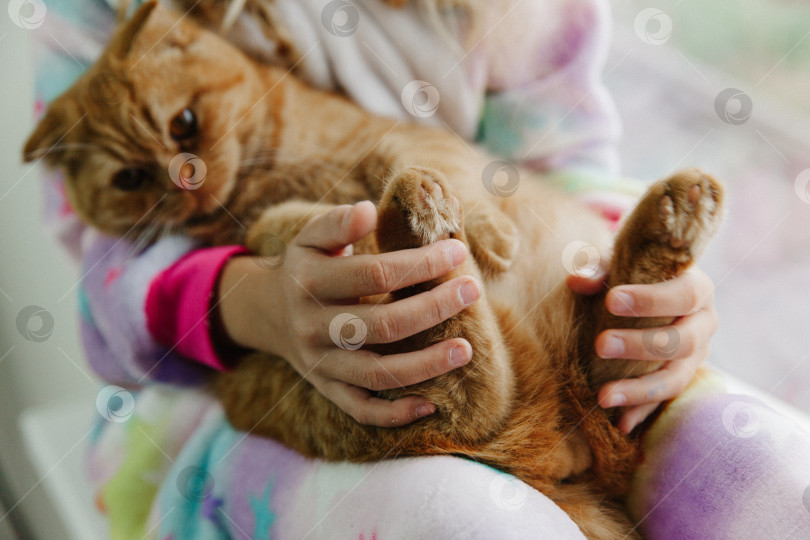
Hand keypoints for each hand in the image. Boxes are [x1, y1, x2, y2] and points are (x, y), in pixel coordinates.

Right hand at [217, 201, 480, 426]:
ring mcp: (319, 363)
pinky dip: (394, 415)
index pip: (375, 273)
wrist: (266, 312)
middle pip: (382, 324)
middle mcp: (313, 326)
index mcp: (309, 282)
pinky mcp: (326, 389)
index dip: (420, 264)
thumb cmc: (305, 267)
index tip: (456, 251)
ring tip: (466, 350)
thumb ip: (337, 222)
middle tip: (471, 291)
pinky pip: (361, 410)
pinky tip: (431, 406)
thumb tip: (368, 211)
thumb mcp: (310, 238)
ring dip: (424, 365)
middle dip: (433, 308)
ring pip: (376, 374)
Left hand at [567, 265, 716, 433]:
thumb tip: (577, 281)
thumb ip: (599, 269)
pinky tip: (619, 423)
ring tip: (603, 396)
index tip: (612, 300)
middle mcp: (704, 324)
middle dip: (641, 345)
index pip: (684, 294)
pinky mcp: (680, 380)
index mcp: (698, 288)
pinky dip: (642, 412)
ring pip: (676, 378)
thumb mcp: (617, 265)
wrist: (642, 295)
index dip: (651, 299)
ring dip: (640, 390)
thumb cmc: (630, 275)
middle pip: (684, 341)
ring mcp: (696, 358)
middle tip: (601, 345)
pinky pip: (664, 401)